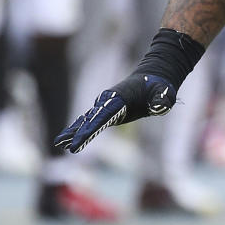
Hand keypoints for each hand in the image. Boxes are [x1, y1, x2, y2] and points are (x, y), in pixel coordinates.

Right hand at [55, 72, 176, 153]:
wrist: (153, 78)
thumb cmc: (160, 89)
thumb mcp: (164, 94)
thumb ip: (162, 99)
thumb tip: (161, 104)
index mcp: (121, 99)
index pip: (104, 116)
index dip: (92, 128)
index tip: (81, 138)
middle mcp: (109, 101)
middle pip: (91, 119)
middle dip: (79, 133)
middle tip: (67, 146)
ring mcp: (106, 105)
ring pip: (87, 120)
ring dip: (74, 131)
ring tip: (59, 142)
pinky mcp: (107, 109)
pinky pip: (90, 120)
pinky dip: (79, 128)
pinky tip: (68, 138)